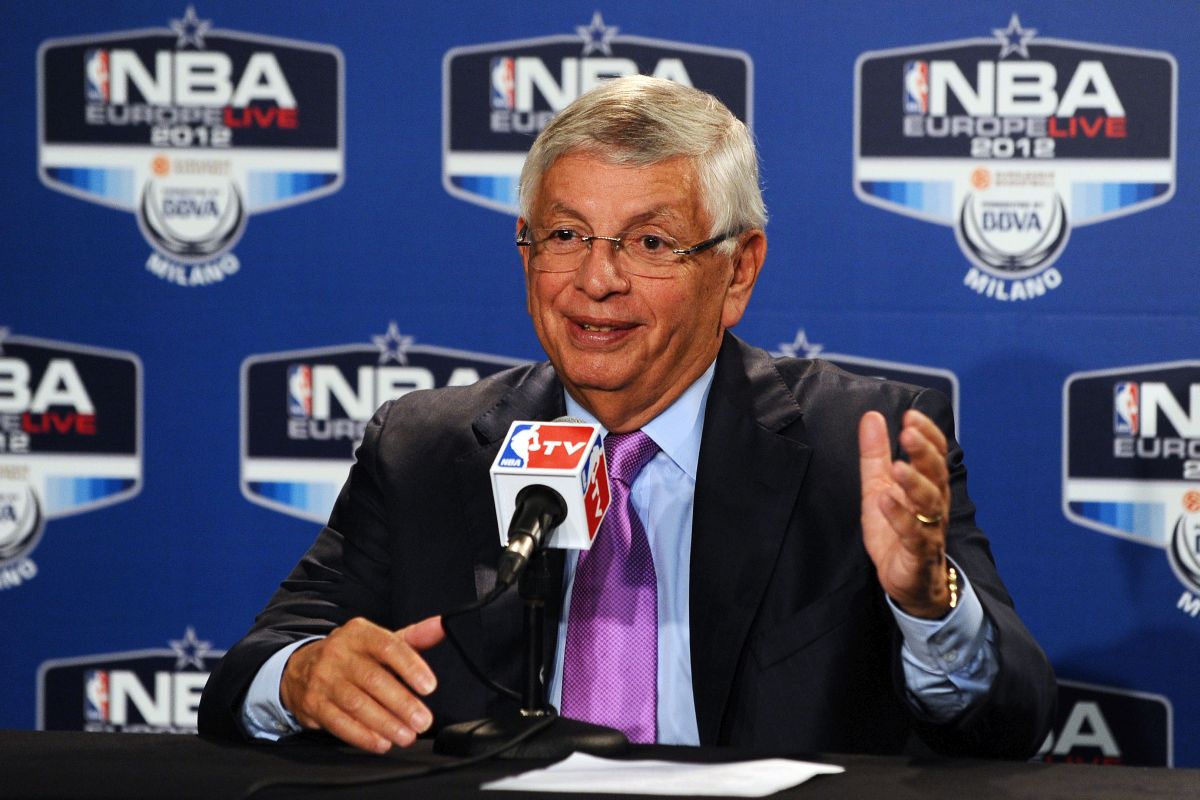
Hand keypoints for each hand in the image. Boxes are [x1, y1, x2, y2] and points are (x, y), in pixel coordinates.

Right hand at [279, 616, 443, 752]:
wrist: (300, 668)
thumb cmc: (352, 655)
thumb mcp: (380, 640)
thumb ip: (414, 637)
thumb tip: (443, 626)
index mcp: (359, 633)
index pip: (388, 646)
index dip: (410, 666)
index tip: (430, 687)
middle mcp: (339, 653)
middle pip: (374, 679)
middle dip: (402, 703)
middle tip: (423, 721)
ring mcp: (324, 678)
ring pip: (357, 703)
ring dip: (385, 723)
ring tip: (407, 736)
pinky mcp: (313, 704)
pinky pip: (339, 722)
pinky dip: (362, 736)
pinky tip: (381, 742)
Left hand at [858, 409, 951, 618]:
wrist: (909, 582)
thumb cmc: (896, 531)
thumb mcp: (878, 487)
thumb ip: (875, 455)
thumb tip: (871, 417)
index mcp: (928, 486)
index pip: (935, 455)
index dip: (928, 435)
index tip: (912, 416)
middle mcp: (934, 505)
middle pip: (936, 474)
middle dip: (924, 452)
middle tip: (909, 432)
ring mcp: (929, 529)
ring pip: (929, 503)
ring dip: (914, 483)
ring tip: (898, 466)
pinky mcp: (918, 553)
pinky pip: (913, 533)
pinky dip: (900, 516)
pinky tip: (885, 500)